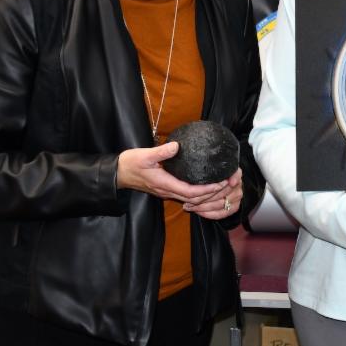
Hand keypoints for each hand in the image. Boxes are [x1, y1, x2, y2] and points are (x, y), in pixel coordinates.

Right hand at [117, 144, 240, 218]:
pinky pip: (185, 195)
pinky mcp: (166, 189)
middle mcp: (167, 191)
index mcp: (164, 184)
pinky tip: (206, 187)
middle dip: (211, 194)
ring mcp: (166, 192)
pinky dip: (198, 194)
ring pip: (190, 199)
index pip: (190, 191)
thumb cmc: (130, 163)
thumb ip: (161, 152)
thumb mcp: (144, 155)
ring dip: (206, 195)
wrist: (118, 174)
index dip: (206, 189)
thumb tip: (176, 146)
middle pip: (193, 198)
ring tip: (221, 186)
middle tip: (226, 184)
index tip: (220, 183)